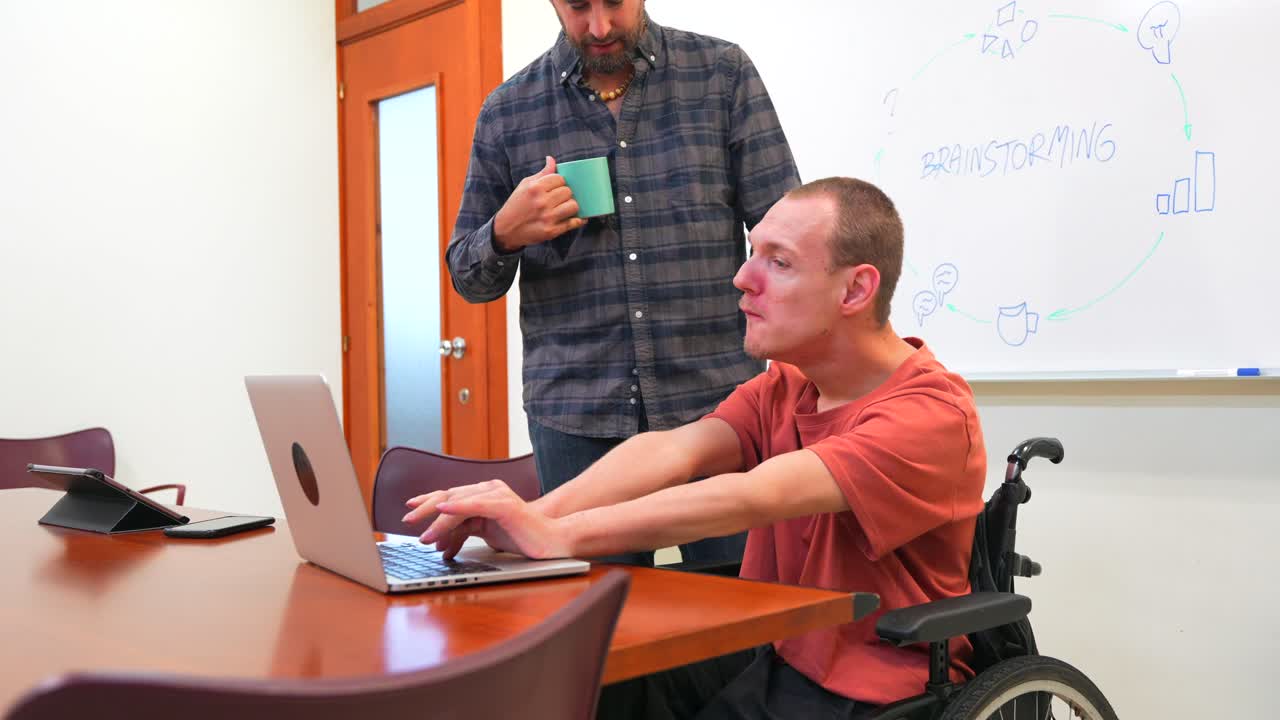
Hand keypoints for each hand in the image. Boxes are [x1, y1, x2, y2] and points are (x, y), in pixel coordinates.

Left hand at [401, 480, 571, 559]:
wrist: (551, 541)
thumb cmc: (521, 537)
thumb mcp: (485, 534)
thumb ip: (464, 532)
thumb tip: (439, 543)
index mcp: (483, 495)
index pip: (449, 496)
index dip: (427, 502)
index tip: (409, 510)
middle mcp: (488, 490)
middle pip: (449, 496)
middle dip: (425, 508)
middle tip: (406, 521)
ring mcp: (496, 495)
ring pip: (458, 503)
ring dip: (438, 520)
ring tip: (423, 536)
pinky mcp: (504, 505)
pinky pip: (475, 505)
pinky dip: (457, 508)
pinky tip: (442, 511)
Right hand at [492, 156, 585, 251]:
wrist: (506, 229)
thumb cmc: (516, 205)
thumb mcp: (525, 185)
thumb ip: (542, 173)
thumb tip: (551, 159)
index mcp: (535, 188)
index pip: (560, 178)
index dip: (560, 182)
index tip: (557, 187)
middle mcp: (542, 202)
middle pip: (568, 191)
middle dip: (566, 194)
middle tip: (560, 198)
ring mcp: (548, 217)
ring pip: (573, 206)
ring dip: (572, 206)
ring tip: (565, 207)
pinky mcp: (552, 231)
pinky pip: (573, 223)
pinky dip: (579, 220)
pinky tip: (578, 218)